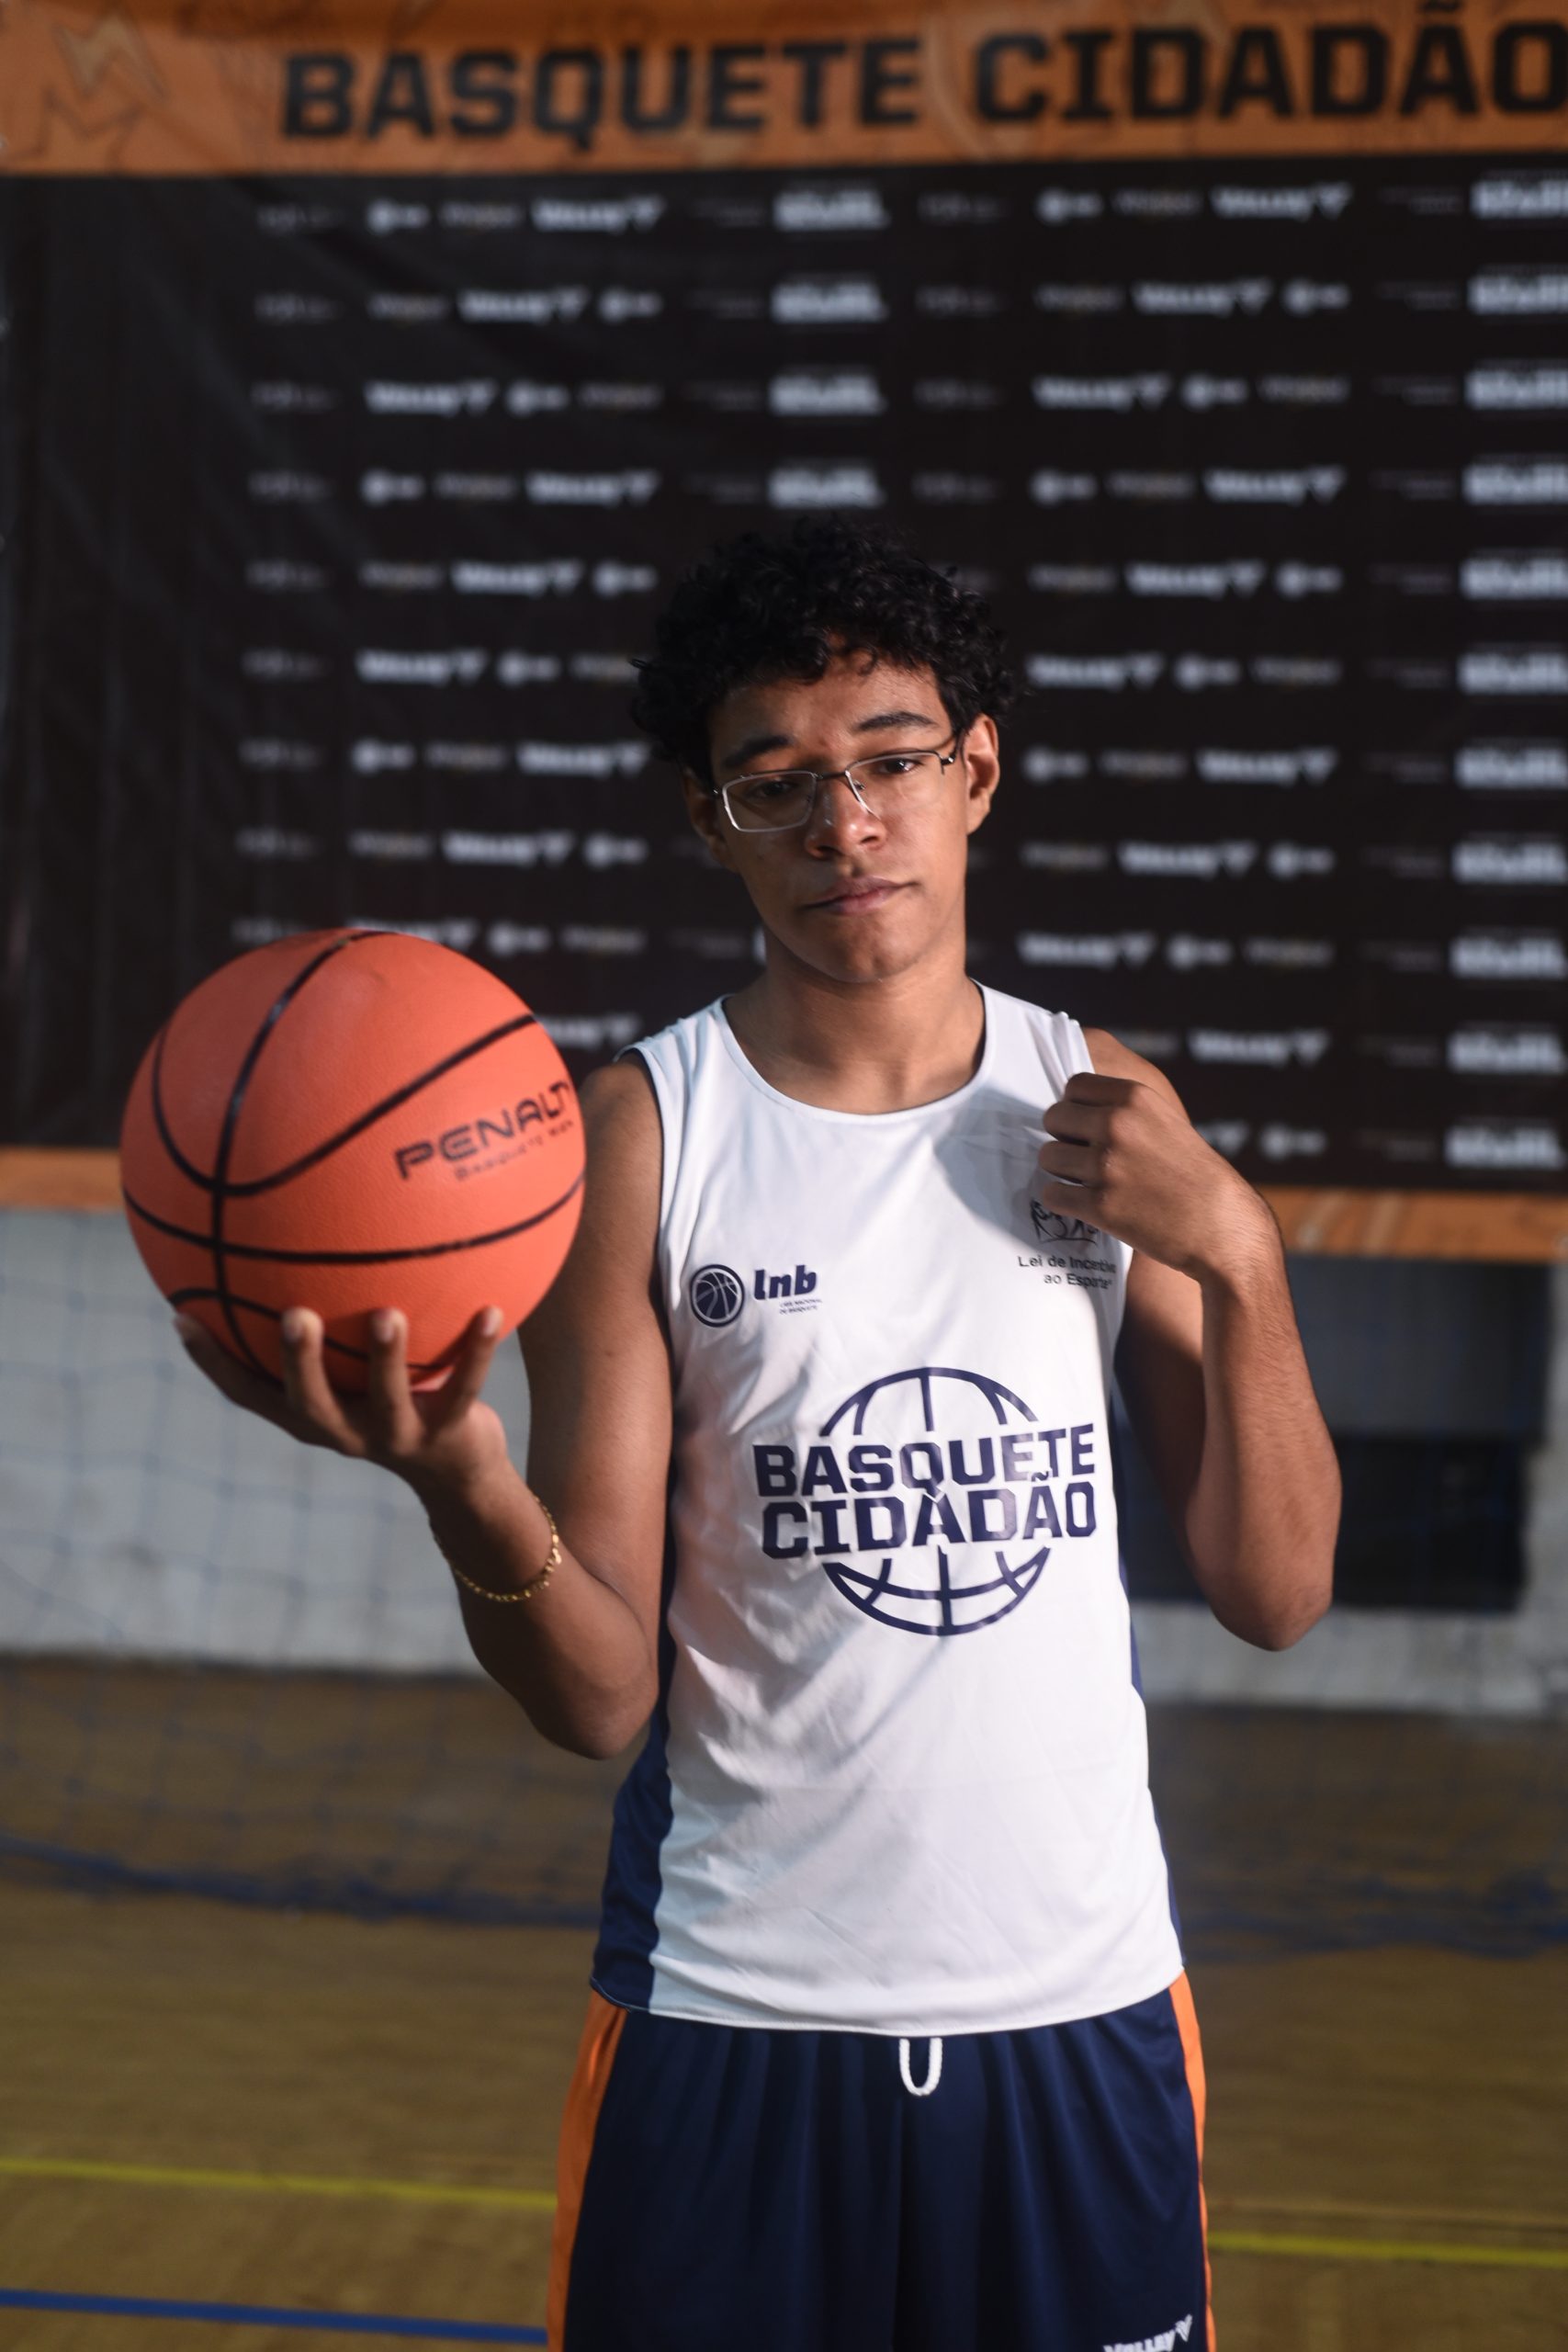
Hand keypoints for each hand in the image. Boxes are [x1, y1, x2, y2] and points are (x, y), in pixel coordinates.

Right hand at [172, 1305, 512, 1499]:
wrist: (460, 1474)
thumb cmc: (396, 1401)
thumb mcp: (355, 1371)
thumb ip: (329, 1326)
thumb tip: (298, 1248)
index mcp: (312, 1416)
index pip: (250, 1395)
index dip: (213, 1363)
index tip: (182, 1315)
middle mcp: (346, 1431)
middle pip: (310, 1403)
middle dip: (298, 1360)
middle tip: (293, 1314)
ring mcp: (397, 1436)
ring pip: (386, 1400)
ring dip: (386, 1358)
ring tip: (387, 1315)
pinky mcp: (448, 1435)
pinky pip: (465, 1387)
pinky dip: (477, 1350)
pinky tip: (490, 1309)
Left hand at [1036, 1072, 1274, 1279]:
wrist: (1221, 1228)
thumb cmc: (1195, 1177)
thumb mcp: (1166, 1121)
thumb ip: (1125, 1110)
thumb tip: (1075, 1108)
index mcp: (1135, 1098)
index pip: (1074, 1085)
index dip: (1076, 1107)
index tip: (1087, 1125)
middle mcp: (1116, 1125)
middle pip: (1054, 1118)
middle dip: (1065, 1138)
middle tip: (1084, 1157)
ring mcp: (1106, 1165)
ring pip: (1048, 1157)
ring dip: (1061, 1171)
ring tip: (1088, 1183)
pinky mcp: (1099, 1205)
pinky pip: (1052, 1194)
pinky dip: (1063, 1201)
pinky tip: (1084, 1205)